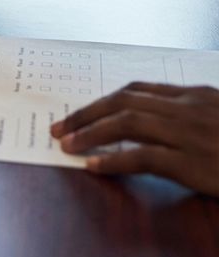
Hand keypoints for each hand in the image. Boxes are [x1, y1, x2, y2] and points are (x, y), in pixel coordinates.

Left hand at [51, 83, 218, 196]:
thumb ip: (192, 115)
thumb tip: (158, 122)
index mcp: (196, 95)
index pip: (138, 91)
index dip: (104, 101)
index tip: (82, 111)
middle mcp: (189, 109)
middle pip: (124, 103)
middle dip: (86, 114)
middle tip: (60, 126)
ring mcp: (190, 135)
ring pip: (127, 123)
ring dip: (90, 132)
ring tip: (67, 144)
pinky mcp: (194, 164)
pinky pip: (144, 157)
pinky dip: (114, 160)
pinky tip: (93, 165)